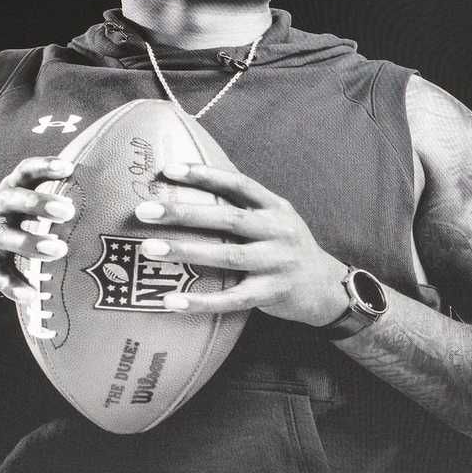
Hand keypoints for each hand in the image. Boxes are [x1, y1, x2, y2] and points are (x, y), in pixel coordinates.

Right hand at [0, 156, 76, 298]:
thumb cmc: (15, 225)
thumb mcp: (27, 208)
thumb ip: (54, 198)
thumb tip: (104, 193)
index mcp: (9, 191)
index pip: (24, 172)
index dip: (44, 167)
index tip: (68, 167)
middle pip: (13, 200)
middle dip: (39, 204)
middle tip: (69, 211)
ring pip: (6, 238)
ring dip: (31, 243)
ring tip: (59, 249)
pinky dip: (15, 285)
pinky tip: (31, 294)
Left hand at [134, 162, 348, 324]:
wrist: (326, 288)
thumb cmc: (289, 248)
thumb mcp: (278, 218)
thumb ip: (246, 204)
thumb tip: (196, 180)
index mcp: (275, 208)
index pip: (238, 184)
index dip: (204, 175)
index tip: (168, 170)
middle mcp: (278, 232)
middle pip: (227, 218)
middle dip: (184, 213)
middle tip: (145, 211)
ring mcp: (276, 264)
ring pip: (228, 256)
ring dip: (186, 251)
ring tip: (149, 249)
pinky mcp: (271, 294)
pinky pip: (231, 299)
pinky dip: (201, 301)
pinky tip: (171, 301)